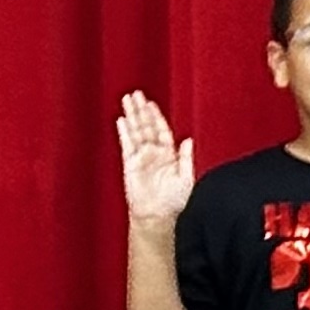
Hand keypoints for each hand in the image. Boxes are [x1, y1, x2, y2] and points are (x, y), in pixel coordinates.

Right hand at [115, 92, 193, 226]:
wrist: (158, 215)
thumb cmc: (175, 201)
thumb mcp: (186, 178)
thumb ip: (186, 158)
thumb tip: (188, 139)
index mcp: (169, 155)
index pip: (161, 130)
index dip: (156, 117)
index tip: (151, 103)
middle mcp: (154, 153)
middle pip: (146, 126)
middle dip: (141, 110)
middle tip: (136, 94)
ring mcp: (141, 157)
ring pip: (135, 132)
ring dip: (132, 116)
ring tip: (127, 100)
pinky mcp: (130, 164)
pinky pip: (127, 145)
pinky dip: (124, 133)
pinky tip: (121, 120)